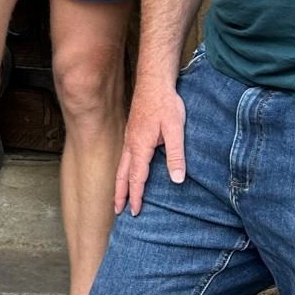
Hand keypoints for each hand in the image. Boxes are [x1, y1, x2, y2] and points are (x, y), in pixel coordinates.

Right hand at [113, 80, 185, 215]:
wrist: (154, 81)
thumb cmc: (165, 104)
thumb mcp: (175, 130)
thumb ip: (176, 155)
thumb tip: (177, 179)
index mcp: (140, 146)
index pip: (136, 177)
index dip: (136, 196)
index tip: (135, 212)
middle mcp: (131, 144)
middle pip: (122, 174)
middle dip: (120, 193)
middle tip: (118, 211)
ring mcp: (130, 137)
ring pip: (122, 165)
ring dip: (119, 183)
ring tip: (118, 196)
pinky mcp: (132, 131)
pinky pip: (125, 156)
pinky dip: (123, 170)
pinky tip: (127, 171)